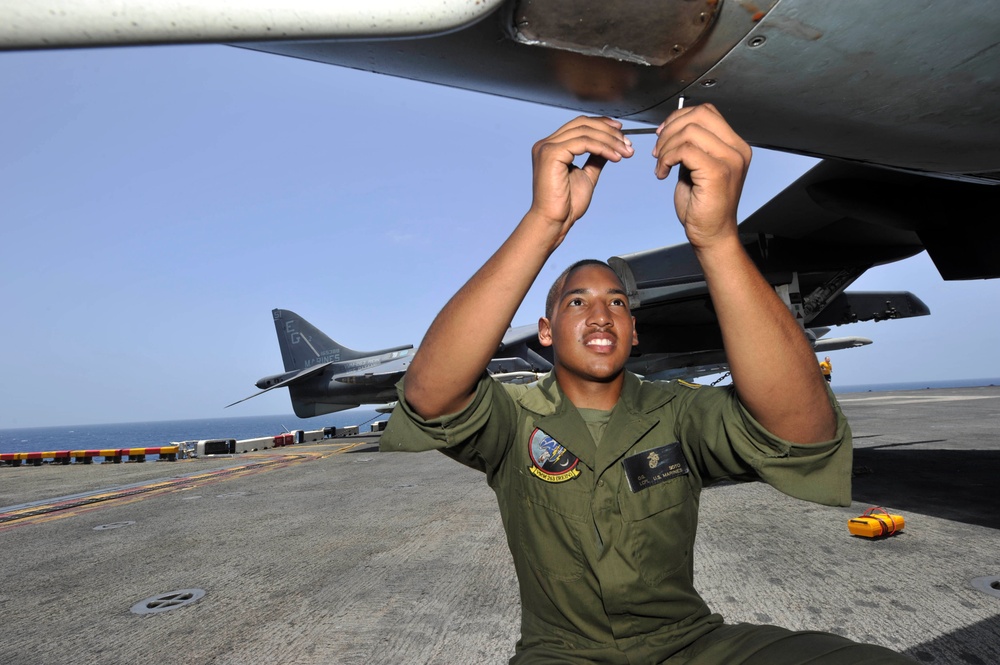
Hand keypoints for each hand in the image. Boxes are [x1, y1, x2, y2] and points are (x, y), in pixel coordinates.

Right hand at [527, 116, 634, 245]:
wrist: (555, 221)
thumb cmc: (567, 204)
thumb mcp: (586, 175)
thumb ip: (595, 159)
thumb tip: (609, 146)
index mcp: (551, 147)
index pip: (578, 124)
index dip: (602, 124)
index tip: (621, 132)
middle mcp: (546, 144)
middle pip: (582, 123)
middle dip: (609, 131)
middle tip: (627, 142)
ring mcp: (547, 148)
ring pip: (585, 131)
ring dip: (610, 140)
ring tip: (625, 151)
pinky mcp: (551, 154)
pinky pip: (583, 143)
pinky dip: (603, 148)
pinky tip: (615, 157)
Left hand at [651, 104, 750, 249]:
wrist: (712, 233)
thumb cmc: (703, 205)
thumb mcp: (697, 167)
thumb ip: (692, 146)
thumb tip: (672, 127)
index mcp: (734, 145)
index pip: (706, 111)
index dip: (678, 117)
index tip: (662, 133)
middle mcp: (737, 149)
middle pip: (699, 115)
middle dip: (670, 129)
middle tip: (658, 150)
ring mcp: (730, 160)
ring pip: (690, 132)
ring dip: (666, 147)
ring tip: (660, 165)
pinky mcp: (717, 173)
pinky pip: (685, 150)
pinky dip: (667, 158)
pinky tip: (663, 173)